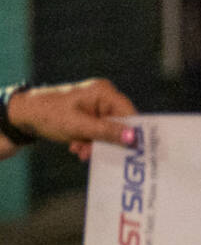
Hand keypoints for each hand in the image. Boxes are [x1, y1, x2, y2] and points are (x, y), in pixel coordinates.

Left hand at [6, 78, 137, 160]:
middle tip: (93, 153)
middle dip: (107, 141)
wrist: (23, 115)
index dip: (132, 132)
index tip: (131, 152)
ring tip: (80, 151)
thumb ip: (107, 132)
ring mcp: (97, 105)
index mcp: (104, 92)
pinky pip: (99, 130)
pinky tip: (77, 147)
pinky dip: (90, 141)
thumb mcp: (78, 126)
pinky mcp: (90, 114)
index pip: (129, 113)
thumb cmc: (49, 115)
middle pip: (119, 123)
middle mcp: (103, 96)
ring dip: (96, 144)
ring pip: (109, 130)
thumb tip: (133, 138)